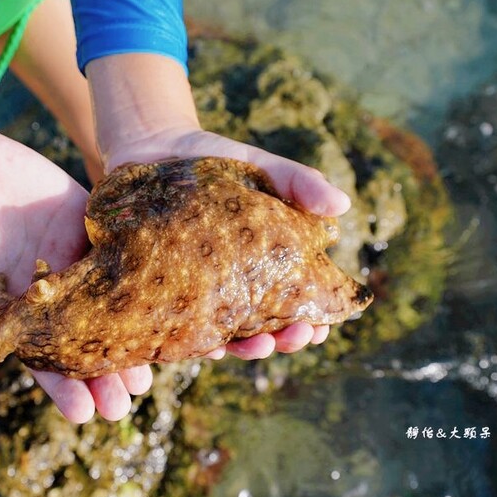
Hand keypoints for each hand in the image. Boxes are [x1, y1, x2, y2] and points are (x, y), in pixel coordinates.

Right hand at [0, 83, 150, 422]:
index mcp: (15, 313)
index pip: (45, 359)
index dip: (64, 388)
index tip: (85, 415)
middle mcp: (49, 290)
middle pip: (84, 338)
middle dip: (105, 372)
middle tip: (126, 402)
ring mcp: (71, 255)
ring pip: (109, 300)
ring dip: (128, 331)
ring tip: (149, 365)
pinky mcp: (85, 219)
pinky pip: (116, 247)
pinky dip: (138, 270)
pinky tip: (161, 293)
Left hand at [86, 54, 351, 361]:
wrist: (152, 148)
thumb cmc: (215, 161)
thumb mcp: (263, 166)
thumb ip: (300, 182)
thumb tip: (343, 205)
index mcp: (267, 265)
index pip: (296, 305)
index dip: (311, 322)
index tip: (321, 327)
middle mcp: (236, 286)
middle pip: (266, 328)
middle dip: (283, 340)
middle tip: (291, 337)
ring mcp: (200, 292)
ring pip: (227, 336)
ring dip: (246, 348)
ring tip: (258, 345)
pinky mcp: (164, 291)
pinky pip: (180, 325)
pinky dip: (196, 340)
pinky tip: (207, 345)